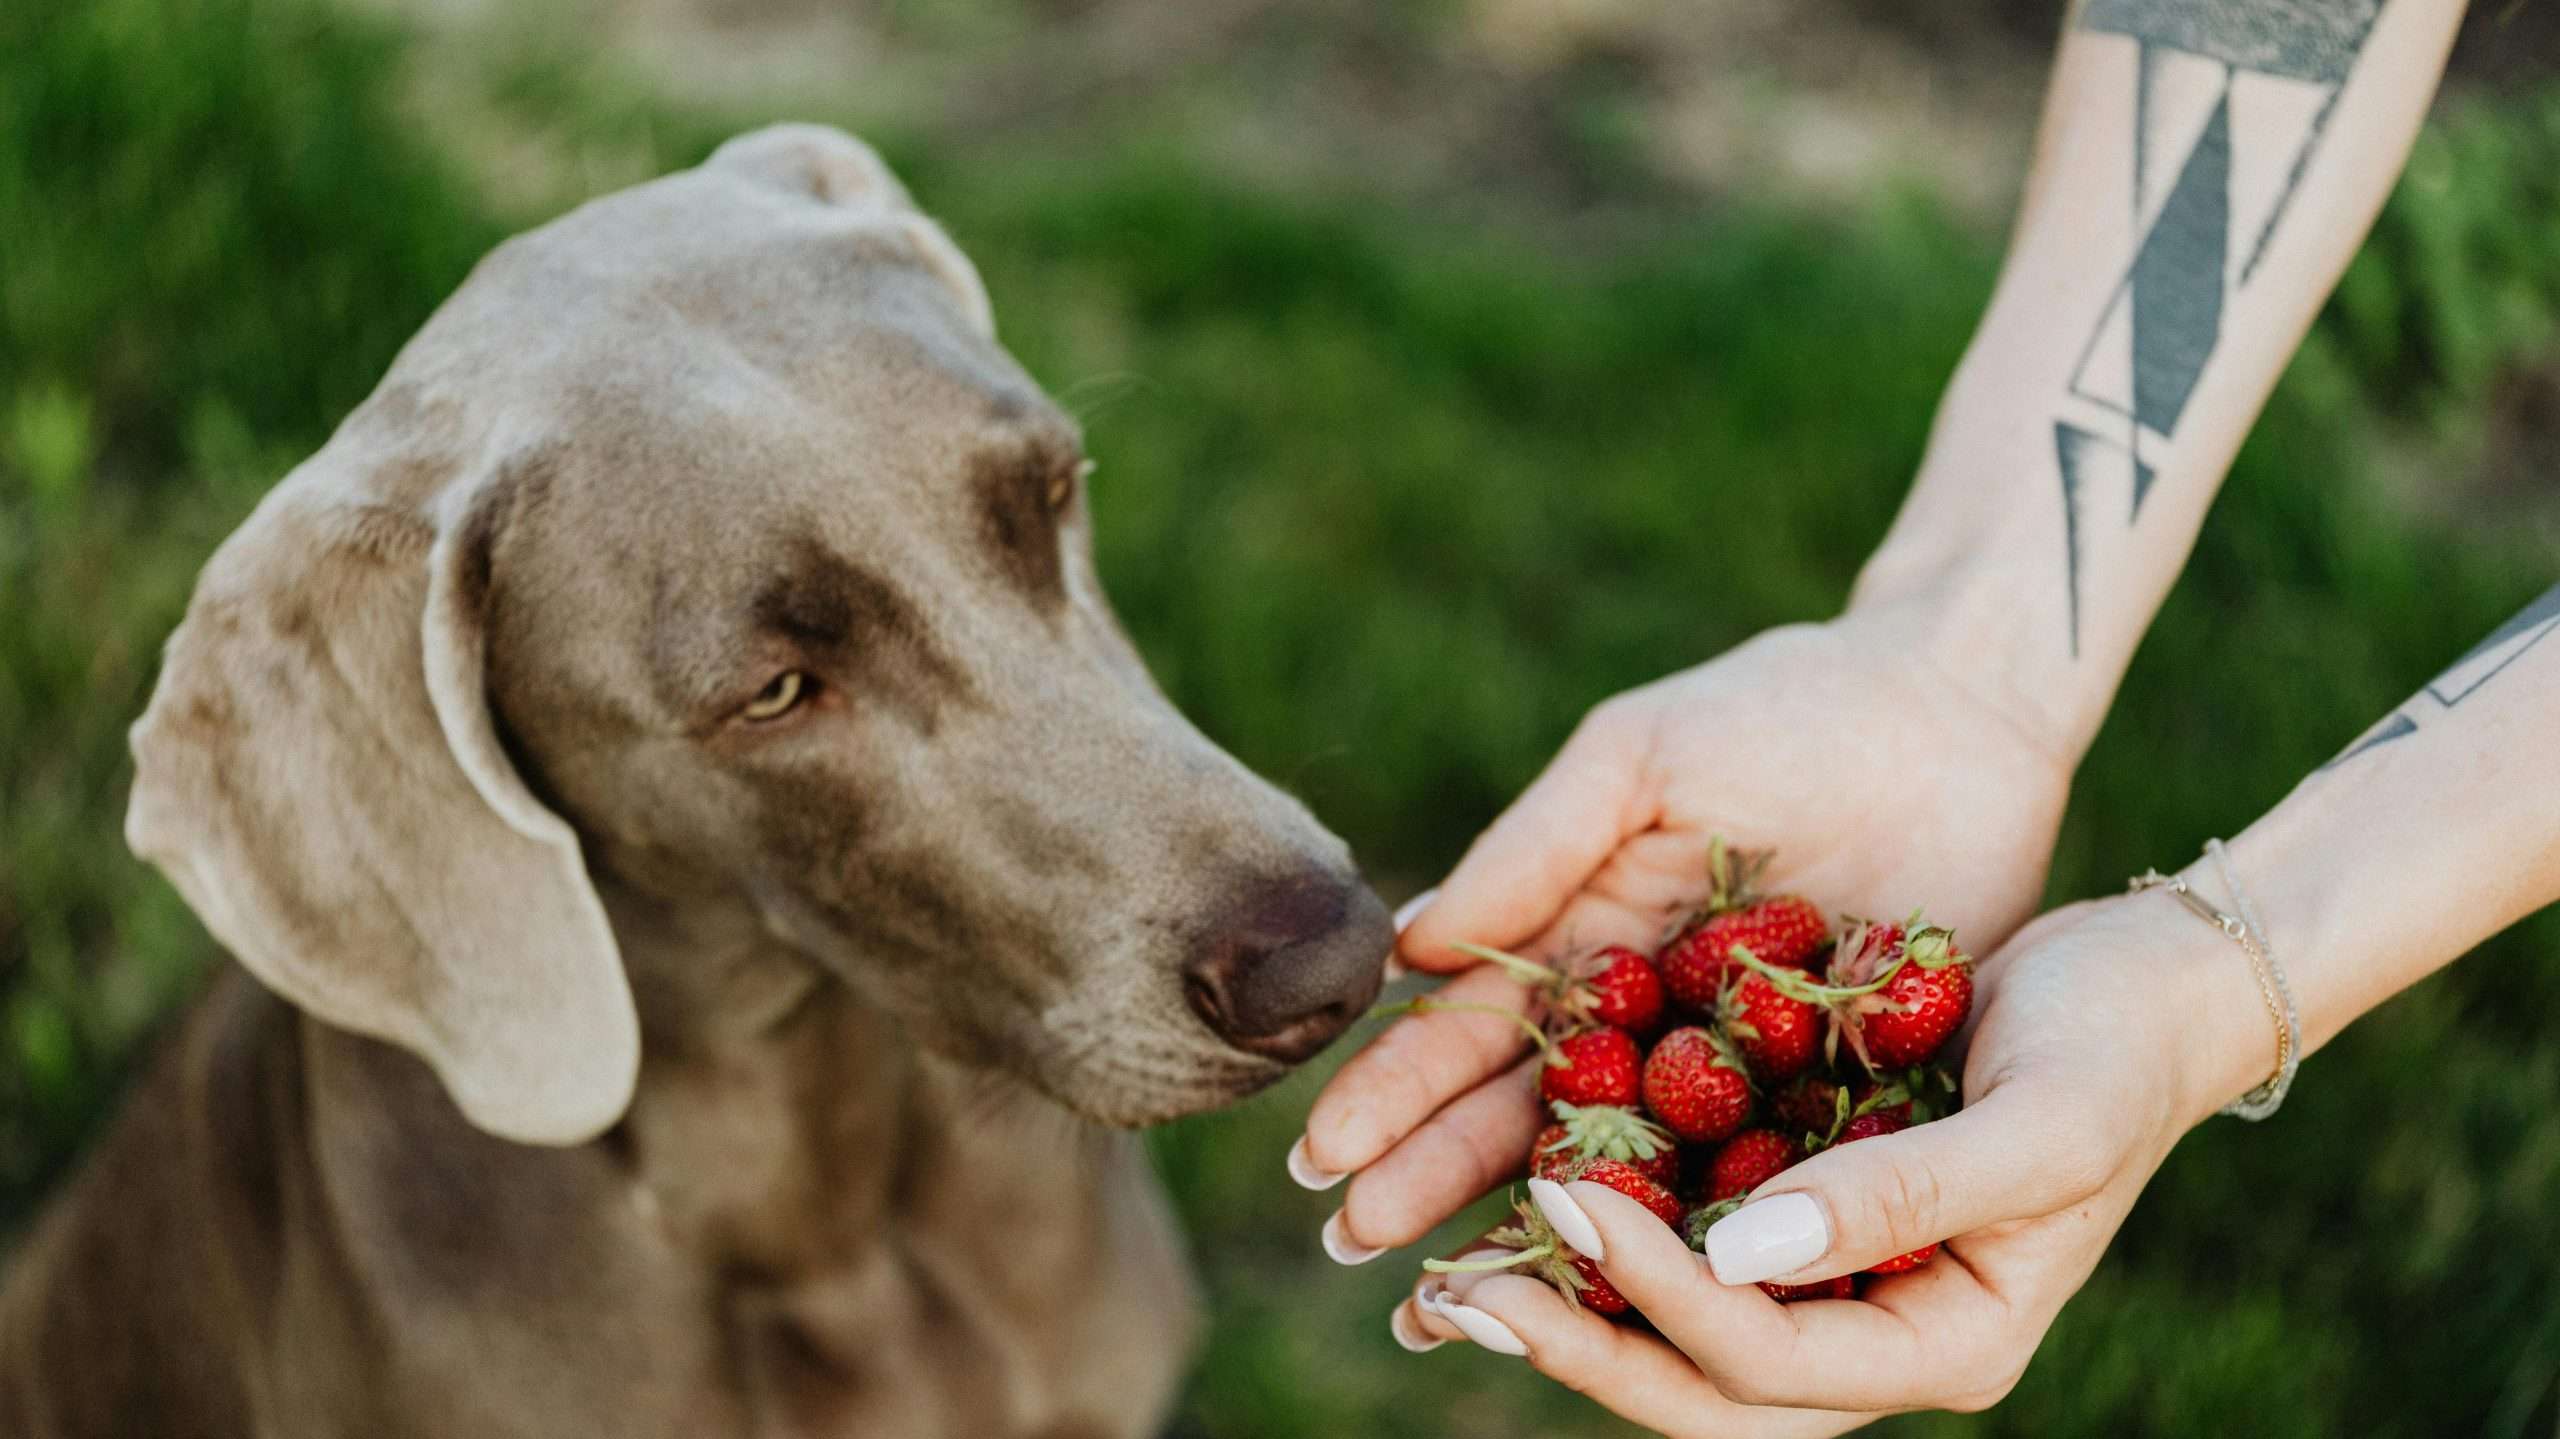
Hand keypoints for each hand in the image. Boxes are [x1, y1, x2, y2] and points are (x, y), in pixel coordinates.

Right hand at [1293, 608, 2071, 1257]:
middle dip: (1432, 1183)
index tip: (1321, 1160)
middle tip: (1353, 1249)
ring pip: (1624, 1176)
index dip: (1394, 1095)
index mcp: (1582, 942)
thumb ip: (1533, 848)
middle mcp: (1643, 1024)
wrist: (1960, 710)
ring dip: (1542, 1239)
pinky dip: (1702, 1243)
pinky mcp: (1836, 1102)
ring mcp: (1735, 1074)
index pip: (1469, 1033)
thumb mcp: (1641, 759)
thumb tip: (1405, 947)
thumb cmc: (1786, 709)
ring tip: (1455, 1303)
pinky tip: (1641, 1303)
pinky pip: (1760, 1182)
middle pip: (1523, 1120)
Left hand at [1402, 892, 2268, 1432]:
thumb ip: (1899, 1198)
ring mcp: (1831, 1277)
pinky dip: (1607, 1229)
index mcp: (1941, 1343)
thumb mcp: (2039, 1127)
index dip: (1655, 1301)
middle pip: (1701, 1385)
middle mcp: (1874, 1331)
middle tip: (1452, 1297)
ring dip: (1569, 1306)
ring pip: (1679, 1331)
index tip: (1562, 1204)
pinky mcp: (1796, 1207)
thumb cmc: (2115, 1049)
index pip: (1767, 1363)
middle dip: (1577, 1346)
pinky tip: (1518, 1186)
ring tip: (1448, 1272)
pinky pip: (1685, 1242)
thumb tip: (1737, 1256)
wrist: (2147, 982)